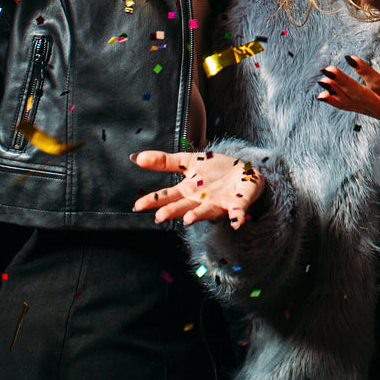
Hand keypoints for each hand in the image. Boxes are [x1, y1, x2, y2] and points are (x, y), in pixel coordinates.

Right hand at [131, 149, 265, 227]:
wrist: (243, 173)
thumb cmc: (215, 170)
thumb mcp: (189, 161)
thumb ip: (164, 161)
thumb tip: (136, 157)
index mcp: (188, 190)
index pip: (167, 195)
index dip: (153, 200)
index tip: (138, 206)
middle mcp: (200, 200)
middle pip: (184, 205)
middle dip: (173, 210)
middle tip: (160, 216)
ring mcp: (219, 203)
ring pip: (207, 210)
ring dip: (199, 215)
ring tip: (188, 219)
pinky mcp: (237, 203)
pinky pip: (237, 211)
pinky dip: (237, 217)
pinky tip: (237, 221)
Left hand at [318, 56, 379, 144]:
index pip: (378, 85)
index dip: (365, 72)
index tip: (350, 58)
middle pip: (360, 96)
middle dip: (342, 83)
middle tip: (328, 69)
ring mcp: (372, 113)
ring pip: (351, 103)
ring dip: (334, 91)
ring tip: (321, 79)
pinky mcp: (365, 112)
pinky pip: (348, 107)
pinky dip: (334, 101)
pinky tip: (321, 95)